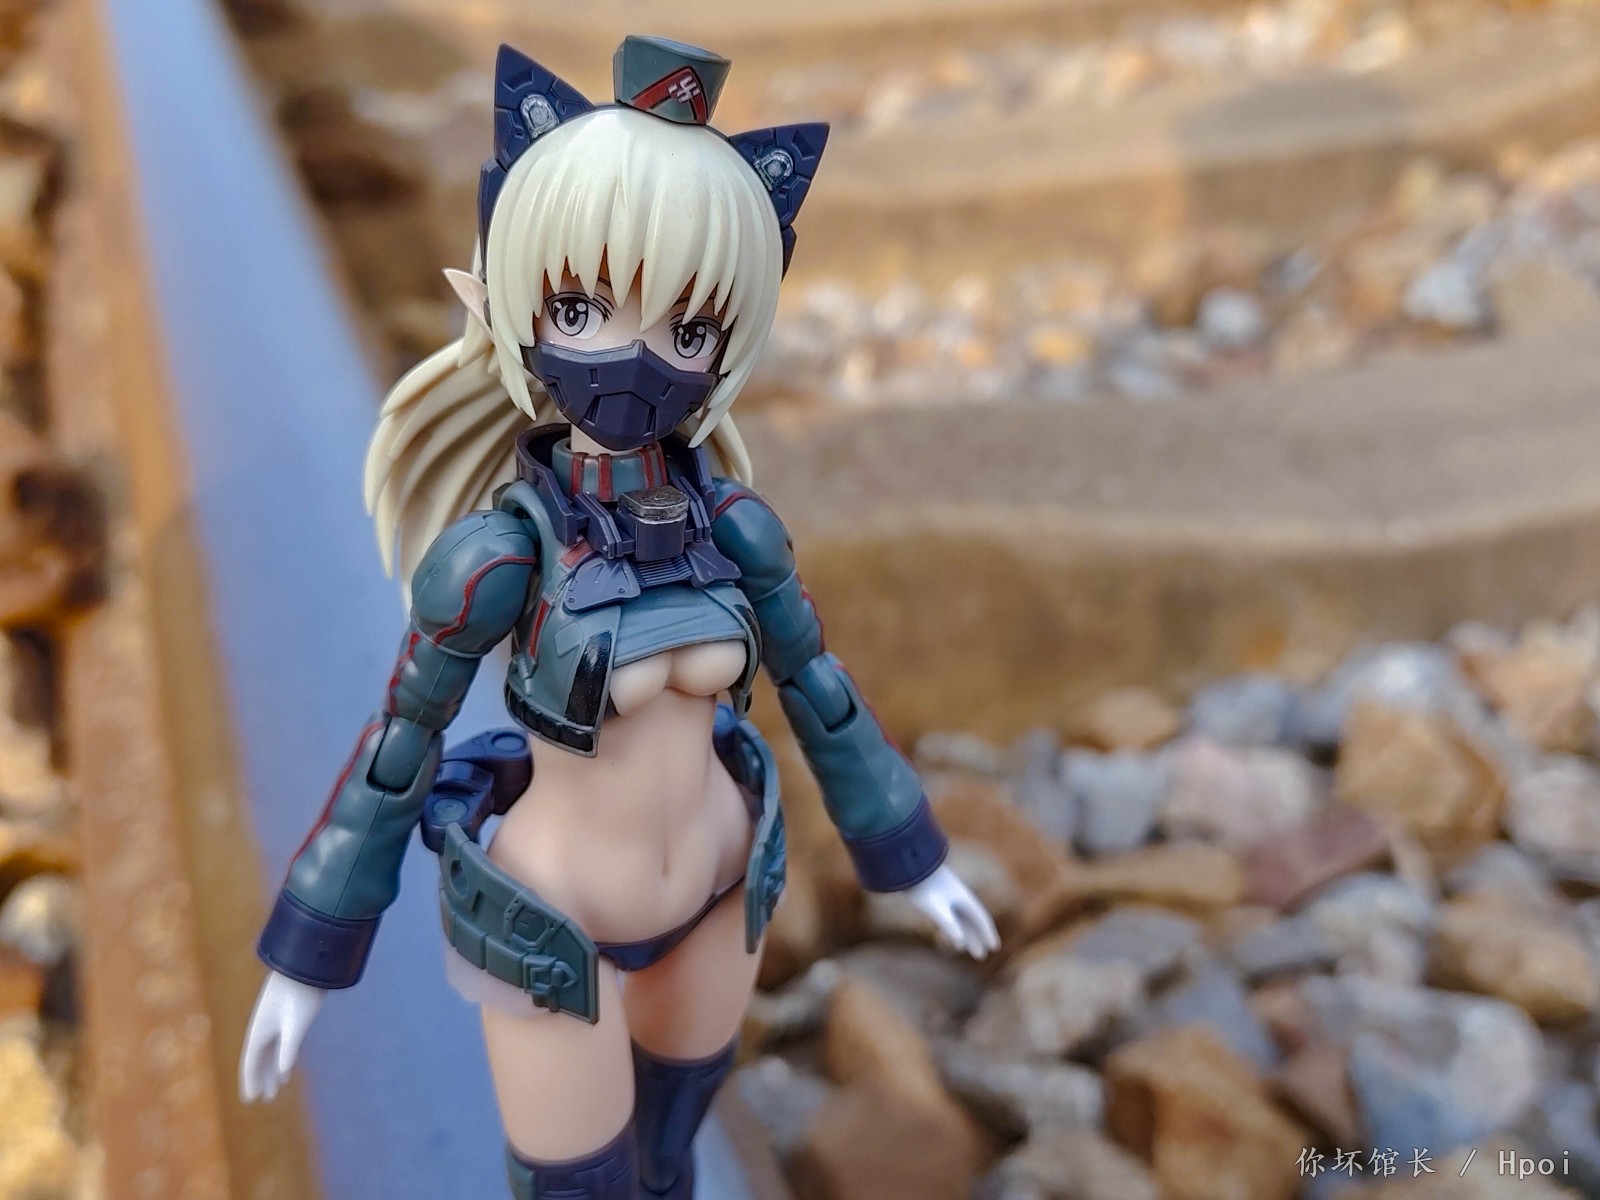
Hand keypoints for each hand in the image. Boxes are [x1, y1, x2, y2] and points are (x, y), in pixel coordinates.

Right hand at [239, 971, 326, 1101]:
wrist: (306, 963)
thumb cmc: (301, 993)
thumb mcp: (296, 1022)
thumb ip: (289, 1045)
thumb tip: (284, 1069)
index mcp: (259, 1030)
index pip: (251, 1062)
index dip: (250, 1080)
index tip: (250, 1099)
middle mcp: (264, 1027)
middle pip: (260, 1059)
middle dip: (262, 1079)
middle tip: (265, 1099)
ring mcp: (275, 1021)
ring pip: (271, 1052)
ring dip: (272, 1070)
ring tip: (276, 1088)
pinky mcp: (289, 1016)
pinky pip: (280, 1043)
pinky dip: (282, 1057)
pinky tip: (287, 1067)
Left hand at [902, 864, 1000, 959]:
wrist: (908, 864)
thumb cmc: (922, 885)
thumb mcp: (935, 907)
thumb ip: (949, 923)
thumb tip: (960, 942)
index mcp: (963, 898)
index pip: (981, 919)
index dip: (988, 934)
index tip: (994, 948)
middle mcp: (958, 898)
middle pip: (971, 921)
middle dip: (977, 938)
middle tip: (981, 956)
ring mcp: (947, 897)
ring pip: (961, 919)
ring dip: (966, 934)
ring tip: (966, 950)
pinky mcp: (935, 898)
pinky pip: (951, 916)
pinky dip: (955, 928)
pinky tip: (950, 934)